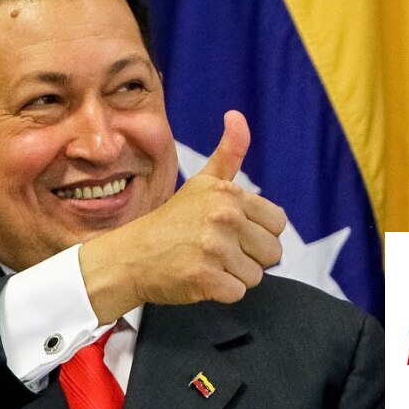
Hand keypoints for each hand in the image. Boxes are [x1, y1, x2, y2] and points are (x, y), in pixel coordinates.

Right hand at [80, 110, 286, 322]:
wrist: (130, 256)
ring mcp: (214, 249)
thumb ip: (228, 154)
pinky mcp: (205, 278)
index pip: (278, 224)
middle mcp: (223, 217)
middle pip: (271, 252)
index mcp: (228, 194)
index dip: (256, 232)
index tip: (229, 232)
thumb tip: (238, 115)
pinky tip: (199, 277)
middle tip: (216, 250)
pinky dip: (220, 292)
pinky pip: (237, 293)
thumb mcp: (201, 183)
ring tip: (206, 262)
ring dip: (234, 275)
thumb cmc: (171, 221)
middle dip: (248, 256)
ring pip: (255, 275)